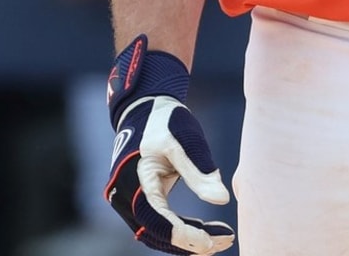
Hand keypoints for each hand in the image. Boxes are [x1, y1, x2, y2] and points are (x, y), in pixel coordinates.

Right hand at [106, 35, 234, 253]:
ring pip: (157, 232)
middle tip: (223, 243)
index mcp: (134, 180)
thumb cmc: (165, 120)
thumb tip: (223, 200)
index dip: (184, 235)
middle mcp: (125, 196)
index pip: (157, 220)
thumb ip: (200, 171)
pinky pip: (158, 222)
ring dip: (186, 240)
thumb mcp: (184, 140)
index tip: (211, 242)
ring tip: (219, 239)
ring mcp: (128, 199)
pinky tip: (204, 230)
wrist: (145, 107)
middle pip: (156, 233)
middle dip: (189, 242)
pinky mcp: (139, 199)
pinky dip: (180, 228)